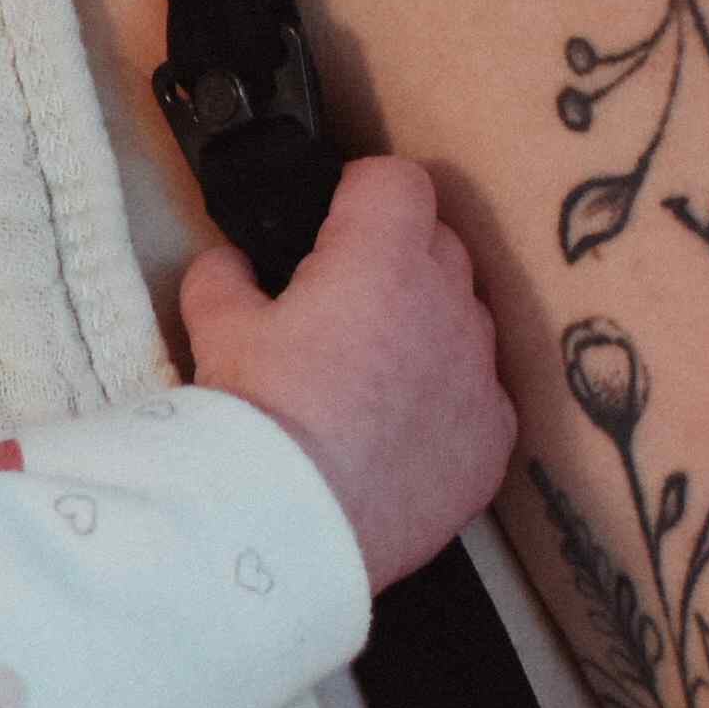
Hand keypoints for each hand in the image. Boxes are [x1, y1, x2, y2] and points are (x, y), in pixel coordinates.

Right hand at [177, 151, 512, 592]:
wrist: (293, 527)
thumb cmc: (256, 420)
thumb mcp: (215, 332)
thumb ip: (223, 279)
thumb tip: (228, 265)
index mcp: (382, 259)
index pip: (398, 180)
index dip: (360, 194)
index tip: (332, 223)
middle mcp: (448, 304)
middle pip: (438, 244)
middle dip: (396, 257)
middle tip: (341, 301)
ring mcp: (479, 373)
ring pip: (464, 320)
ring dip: (426, 327)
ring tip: (370, 374)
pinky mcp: (493, 439)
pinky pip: (478, 395)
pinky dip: (445, 401)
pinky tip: (397, 435)